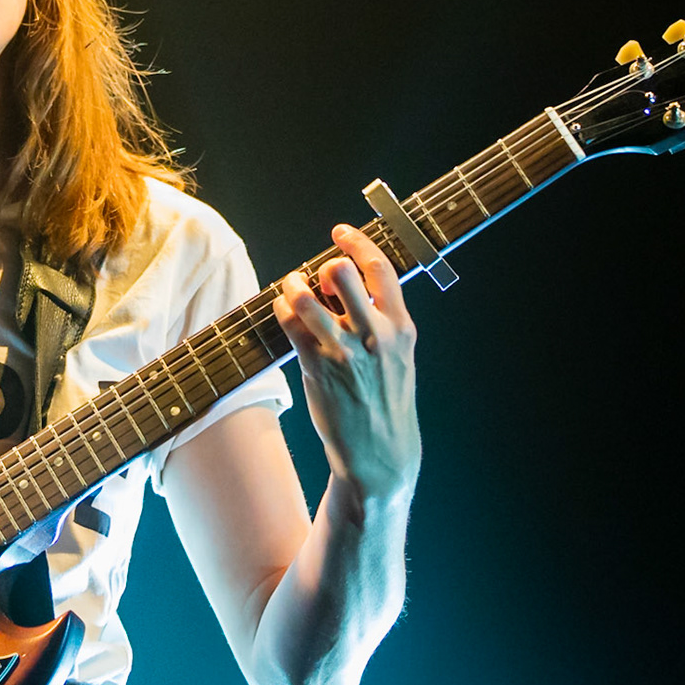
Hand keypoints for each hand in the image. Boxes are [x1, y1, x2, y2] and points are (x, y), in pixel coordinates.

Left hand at [272, 224, 422, 500]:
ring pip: (307, 298)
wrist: (381, 451)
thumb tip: (349, 284)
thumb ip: (382, 320)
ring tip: (292, 288)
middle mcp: (374, 335)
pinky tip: (284, 311)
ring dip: (293, 285)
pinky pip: (290, 324)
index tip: (340, 233)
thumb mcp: (399, 356)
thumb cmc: (386, 400)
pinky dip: (282, 310)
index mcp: (401, 328)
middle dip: (325, 267)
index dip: (356, 243)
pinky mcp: (317, 368)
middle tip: (318, 278)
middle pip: (342, 274)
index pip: (380, 268)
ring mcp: (344, 352)